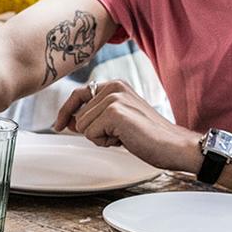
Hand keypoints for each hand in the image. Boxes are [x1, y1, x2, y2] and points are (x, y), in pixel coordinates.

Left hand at [55, 80, 201, 173]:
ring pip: (83, 126)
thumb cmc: (149, 136)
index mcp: (115, 85)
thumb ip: (95, 116)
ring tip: (124, 136)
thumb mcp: (118, 120)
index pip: (79, 95)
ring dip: (101, 138)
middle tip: (120, 135)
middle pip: (79, 115)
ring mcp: (113, 98)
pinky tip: (124, 139)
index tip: (58, 124)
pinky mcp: (114, 112)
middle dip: (94, 131)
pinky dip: (105, 142)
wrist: (173, 146)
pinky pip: (90, 134)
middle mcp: (113, 87)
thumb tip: (69, 121)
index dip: (66, 111)